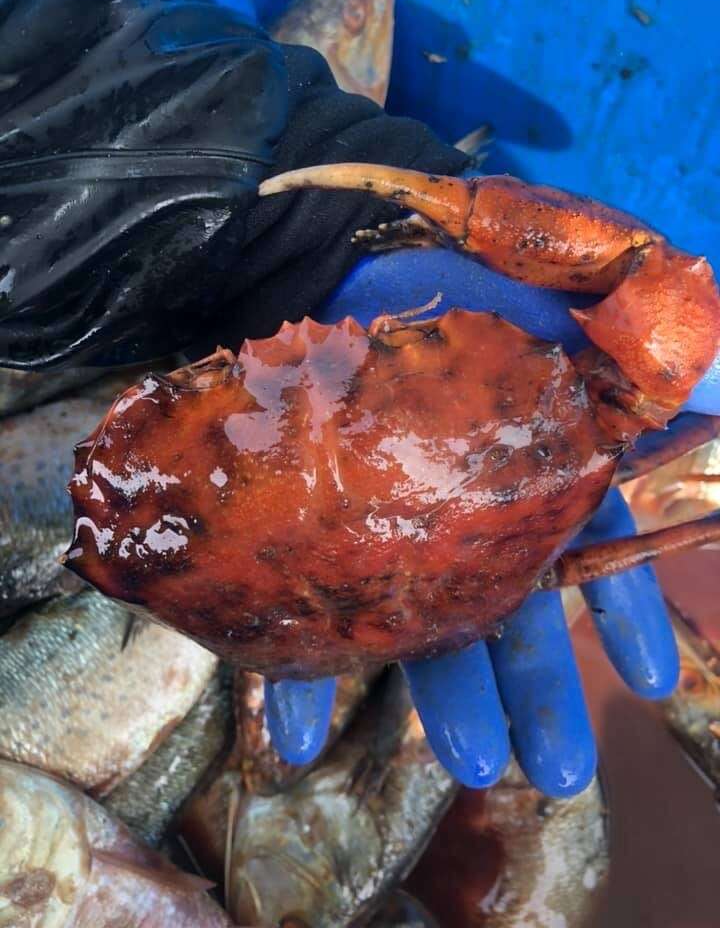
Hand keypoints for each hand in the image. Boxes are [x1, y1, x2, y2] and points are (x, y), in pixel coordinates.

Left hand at [264, 245, 719, 793]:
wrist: (343, 255)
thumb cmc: (466, 278)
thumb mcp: (579, 300)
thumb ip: (658, 356)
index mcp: (534, 465)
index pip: (589, 552)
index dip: (621, 615)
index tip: (646, 679)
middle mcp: (469, 504)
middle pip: (507, 608)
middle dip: (532, 687)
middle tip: (550, 767)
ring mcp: (391, 519)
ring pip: (420, 623)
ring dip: (441, 696)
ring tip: (466, 762)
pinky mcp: (314, 527)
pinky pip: (310, 607)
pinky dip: (298, 673)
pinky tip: (293, 733)